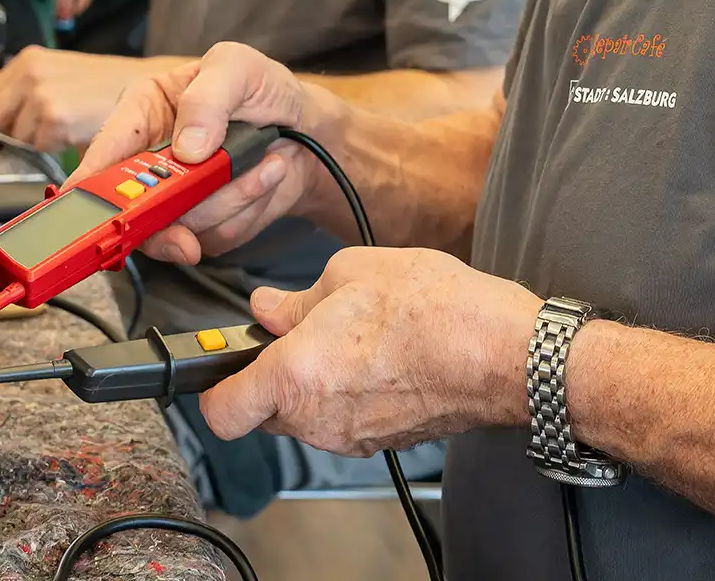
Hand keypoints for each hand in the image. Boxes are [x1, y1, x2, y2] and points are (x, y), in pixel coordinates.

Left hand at [0, 47, 134, 152]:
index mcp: (28, 60)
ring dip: (35, 138)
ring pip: (16, 136)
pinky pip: (38, 146)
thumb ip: (22, 92)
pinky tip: (73, 128)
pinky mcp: (54, 118)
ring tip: (65, 122)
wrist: (140, 86)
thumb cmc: (103, 84)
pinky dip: (54, 145)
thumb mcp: (57, 75)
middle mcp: (30, 74)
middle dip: (11, 129)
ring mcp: (40, 96)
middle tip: (41, 125)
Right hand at [75, 43, 342, 265]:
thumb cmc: (264, 89)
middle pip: (131, 206)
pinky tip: (268, 177)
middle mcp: (151, 158)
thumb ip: (208, 98)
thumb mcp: (237, 68)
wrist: (310, 131)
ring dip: (230, 199)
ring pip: (180, 226)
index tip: (90, 208)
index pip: (105, 151)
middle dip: (168, 212)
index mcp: (144, 111)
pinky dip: (249, 210)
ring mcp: (177, 197)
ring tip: (266, 163)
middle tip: (197, 205)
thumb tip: (187, 149)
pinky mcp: (206, 225)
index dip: (90, 183)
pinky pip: (216, 236)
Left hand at [201, 247, 542, 454]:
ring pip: (305, 414)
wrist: (502, 351)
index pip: (221, 411)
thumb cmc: (434, 308)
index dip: (212, 386)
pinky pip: (343, 418)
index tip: (221, 361)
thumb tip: (268, 309)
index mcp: (296, 375)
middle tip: (298, 328)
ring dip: (313, 380)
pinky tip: (378, 353)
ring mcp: (351, 437)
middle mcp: (317, 418)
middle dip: (271, 373)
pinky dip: (347, 391)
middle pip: (264, 411)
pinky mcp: (382, 441)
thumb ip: (296, 299)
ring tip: (350, 333)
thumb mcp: (350, 273)